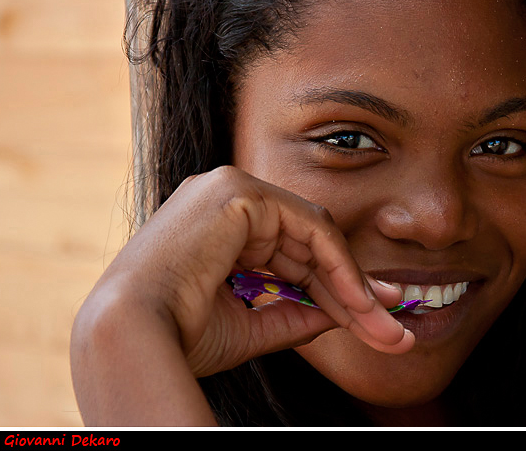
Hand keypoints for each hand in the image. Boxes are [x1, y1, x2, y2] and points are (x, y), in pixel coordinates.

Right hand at [72, 166, 412, 423]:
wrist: (133, 337)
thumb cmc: (179, 334)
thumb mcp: (254, 323)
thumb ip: (299, 312)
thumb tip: (349, 312)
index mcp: (217, 225)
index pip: (290, 253)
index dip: (333, 288)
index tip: (373, 318)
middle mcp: (223, 197)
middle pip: (309, 244)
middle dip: (352, 290)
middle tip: (392, 329)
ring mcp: (230, 187)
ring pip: (316, 236)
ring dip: (352, 286)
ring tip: (383, 328)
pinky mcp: (239, 191)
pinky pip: (311, 229)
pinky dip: (339, 268)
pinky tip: (361, 304)